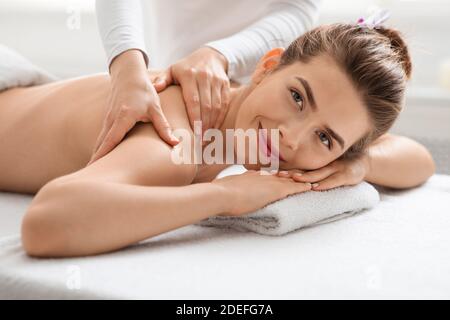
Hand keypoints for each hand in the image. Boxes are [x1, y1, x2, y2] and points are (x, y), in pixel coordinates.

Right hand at [89, 50, 178, 164]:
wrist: (129, 75)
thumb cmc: (143, 91)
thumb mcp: (155, 108)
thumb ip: (164, 127)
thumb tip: (176, 143)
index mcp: (123, 118)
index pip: (110, 141)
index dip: (103, 155)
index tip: (94, 168)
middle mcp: (111, 120)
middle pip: (101, 144)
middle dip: (95, 161)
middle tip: (90, 179)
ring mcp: (108, 120)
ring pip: (100, 141)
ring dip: (97, 156)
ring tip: (92, 173)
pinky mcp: (108, 120)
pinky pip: (102, 137)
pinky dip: (100, 148)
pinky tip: (100, 159)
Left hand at [151, 47, 230, 132]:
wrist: (210, 56)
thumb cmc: (186, 67)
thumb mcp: (172, 70)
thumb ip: (162, 80)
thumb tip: (154, 89)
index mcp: (189, 75)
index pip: (193, 100)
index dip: (194, 118)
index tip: (193, 133)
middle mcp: (204, 77)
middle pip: (206, 106)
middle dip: (203, 125)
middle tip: (199, 140)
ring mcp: (216, 81)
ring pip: (216, 106)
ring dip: (212, 123)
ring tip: (206, 137)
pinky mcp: (225, 84)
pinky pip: (224, 104)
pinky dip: (220, 117)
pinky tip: (214, 127)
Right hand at [212, 170, 311, 215]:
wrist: (221, 194)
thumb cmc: (217, 194)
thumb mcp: (222, 187)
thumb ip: (225, 187)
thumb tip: (218, 189)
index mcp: (249, 175)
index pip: (265, 175)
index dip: (274, 176)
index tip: (279, 175)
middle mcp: (261, 176)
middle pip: (279, 175)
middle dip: (289, 175)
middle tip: (299, 175)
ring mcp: (269, 182)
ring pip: (288, 179)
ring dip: (299, 180)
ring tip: (309, 179)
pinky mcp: (276, 190)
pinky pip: (294, 188)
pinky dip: (303, 187)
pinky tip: (311, 187)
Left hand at [276, 155, 370, 190]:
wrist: (367, 162)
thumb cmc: (344, 167)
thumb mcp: (328, 167)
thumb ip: (313, 171)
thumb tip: (291, 178)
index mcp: (320, 165)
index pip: (301, 168)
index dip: (287, 170)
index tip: (273, 173)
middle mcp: (327, 165)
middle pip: (306, 170)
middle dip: (291, 173)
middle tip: (277, 176)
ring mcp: (338, 169)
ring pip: (318, 174)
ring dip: (305, 177)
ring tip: (294, 180)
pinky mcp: (348, 176)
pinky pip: (335, 181)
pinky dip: (325, 184)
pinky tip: (316, 188)